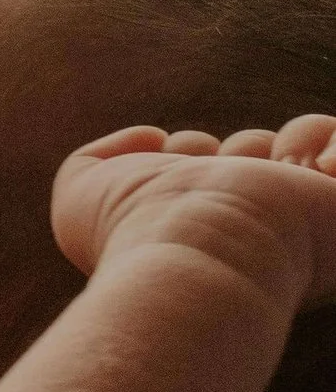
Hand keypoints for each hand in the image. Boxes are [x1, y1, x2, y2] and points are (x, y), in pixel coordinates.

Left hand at [54, 116, 335, 309]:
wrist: (200, 251)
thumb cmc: (134, 232)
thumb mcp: (80, 200)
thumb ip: (98, 159)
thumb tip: (150, 140)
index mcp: (200, 225)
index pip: (204, 166)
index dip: (182, 150)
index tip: (166, 158)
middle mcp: (254, 224)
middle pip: (251, 151)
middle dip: (230, 149)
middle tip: (217, 176)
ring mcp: (300, 216)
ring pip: (302, 143)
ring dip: (274, 141)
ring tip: (266, 170)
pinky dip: (330, 141)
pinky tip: (305, 167)